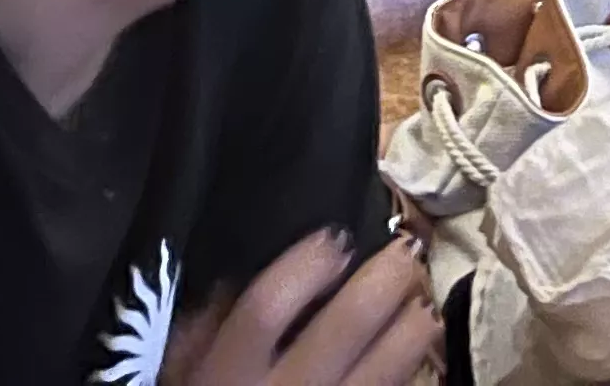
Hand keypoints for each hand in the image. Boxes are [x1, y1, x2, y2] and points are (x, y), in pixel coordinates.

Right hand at [164, 232, 435, 385]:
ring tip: (425, 301)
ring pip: (381, 372)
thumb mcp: (184, 375)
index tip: (334, 238)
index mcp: (229, 373)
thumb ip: (204, 330)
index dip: (304, 267)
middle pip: (342, 329)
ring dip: (411, 332)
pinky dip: (410, 374)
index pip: (267, 307)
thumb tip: (233, 276)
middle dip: (381, 284)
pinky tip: (418, 352)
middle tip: (407, 251)